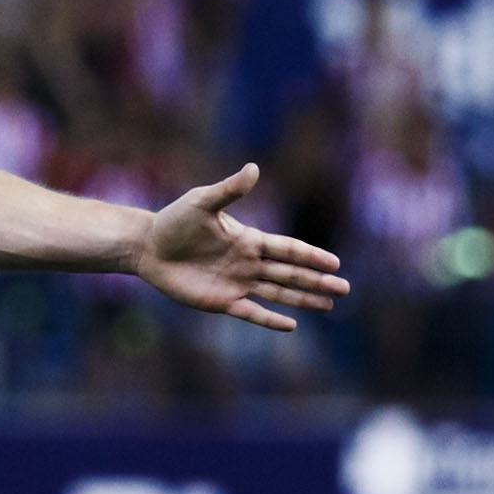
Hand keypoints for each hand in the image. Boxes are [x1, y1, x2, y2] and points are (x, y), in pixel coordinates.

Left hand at [134, 164, 347, 331]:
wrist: (149, 247)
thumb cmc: (175, 221)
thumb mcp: (203, 202)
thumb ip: (229, 190)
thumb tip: (254, 168)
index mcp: (250, 239)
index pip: (288, 249)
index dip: (311, 256)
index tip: (335, 263)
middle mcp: (249, 263)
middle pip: (291, 274)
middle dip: (317, 281)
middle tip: (344, 289)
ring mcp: (237, 283)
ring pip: (278, 293)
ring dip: (303, 299)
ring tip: (329, 305)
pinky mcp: (221, 301)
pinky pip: (251, 313)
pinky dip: (270, 319)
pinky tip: (291, 325)